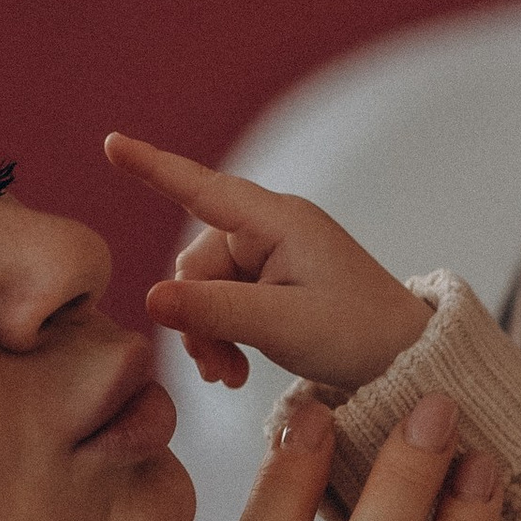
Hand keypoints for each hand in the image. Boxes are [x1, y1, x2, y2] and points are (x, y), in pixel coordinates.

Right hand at [105, 132, 429, 395]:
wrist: (408, 361)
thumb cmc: (359, 335)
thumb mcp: (282, 326)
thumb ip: (215, 312)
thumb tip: (150, 301)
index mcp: (278, 222)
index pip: (202, 188)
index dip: (153, 167)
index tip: (111, 143)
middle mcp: (272, 230)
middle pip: (197, 262)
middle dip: (195, 316)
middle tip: (217, 370)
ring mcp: (274, 257)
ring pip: (205, 290)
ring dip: (207, 334)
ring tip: (229, 376)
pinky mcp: (277, 285)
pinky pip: (226, 303)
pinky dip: (222, 336)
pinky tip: (235, 371)